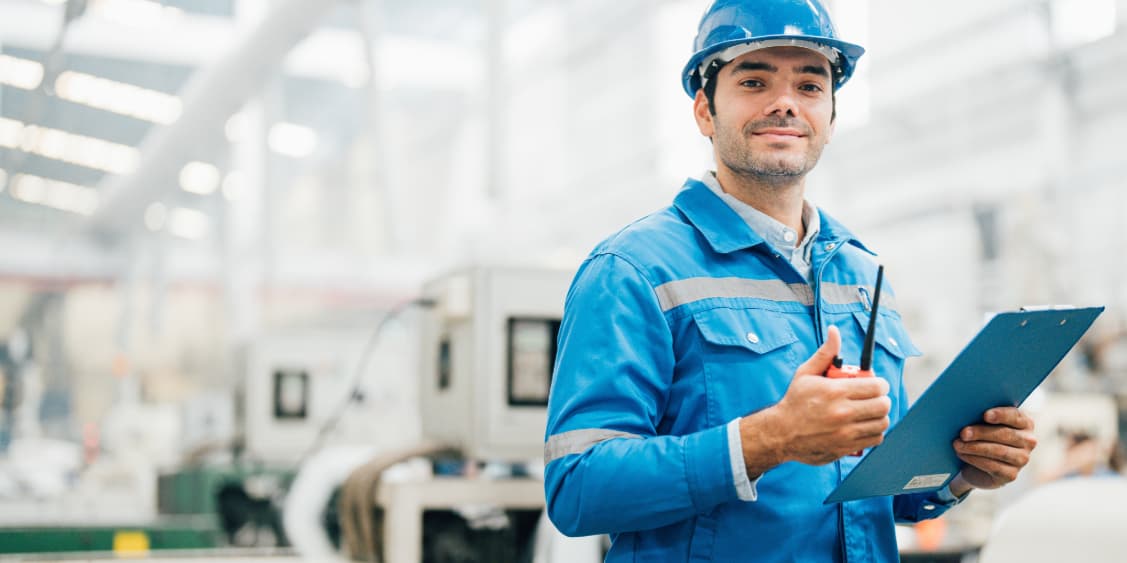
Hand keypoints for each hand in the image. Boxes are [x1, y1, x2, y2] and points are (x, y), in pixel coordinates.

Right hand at [740, 325, 891, 473]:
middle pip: (883, 405)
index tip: (876, 384)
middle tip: (874, 398)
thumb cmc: (794, 401)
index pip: (876, 386)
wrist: (781, 433)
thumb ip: (825, 353)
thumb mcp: (806, 373)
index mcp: (835, 392)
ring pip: (882, 423)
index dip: (880, 384)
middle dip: (882, 399)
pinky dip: (874, 432)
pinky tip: (864, 425)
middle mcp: (842, 413)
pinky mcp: (846, 448)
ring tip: (869, 412)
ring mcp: (845, 433)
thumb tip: (834, 331)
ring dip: (879, 416)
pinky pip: (875, 439)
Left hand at [949, 407, 1036, 494]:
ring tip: (957, 444)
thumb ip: (982, 416)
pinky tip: (962, 455)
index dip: (1001, 415)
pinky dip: (974, 459)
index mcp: (1024, 422)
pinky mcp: (1011, 474)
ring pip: (998, 451)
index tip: (985, 415)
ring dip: (974, 447)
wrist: (978, 465)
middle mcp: (1028, 440)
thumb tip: (966, 412)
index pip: (1016, 416)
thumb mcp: (983, 424)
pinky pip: (993, 466)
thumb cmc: (981, 437)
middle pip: (1005, 434)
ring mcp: (1022, 459)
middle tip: (963, 433)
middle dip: (981, 433)